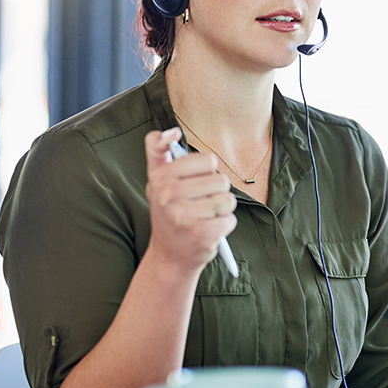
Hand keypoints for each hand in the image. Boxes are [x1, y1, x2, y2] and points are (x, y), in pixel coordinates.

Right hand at [144, 128, 237, 275]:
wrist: (169, 256)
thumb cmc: (169, 211)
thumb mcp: (157, 179)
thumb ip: (158, 150)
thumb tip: (173, 131)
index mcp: (161, 176)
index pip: (207, 160)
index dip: (207, 171)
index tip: (193, 181)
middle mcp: (168, 194)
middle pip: (221, 180)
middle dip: (217, 192)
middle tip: (200, 204)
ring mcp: (183, 215)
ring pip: (228, 199)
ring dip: (223, 209)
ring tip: (206, 217)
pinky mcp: (200, 234)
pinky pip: (230, 219)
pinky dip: (225, 225)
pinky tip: (210, 230)